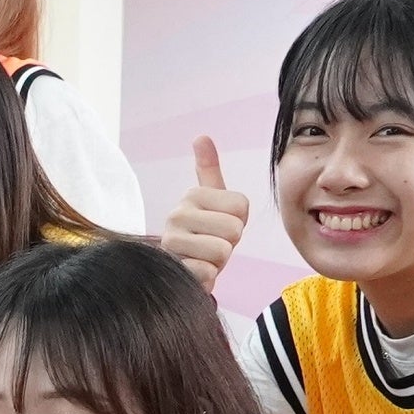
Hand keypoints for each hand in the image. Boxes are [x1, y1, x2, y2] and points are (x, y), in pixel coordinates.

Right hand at [158, 136, 249, 284]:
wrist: (181, 271)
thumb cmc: (203, 234)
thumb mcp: (212, 201)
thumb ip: (208, 169)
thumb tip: (201, 136)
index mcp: (192, 195)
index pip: (242, 207)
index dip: (239, 221)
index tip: (220, 226)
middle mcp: (176, 214)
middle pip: (234, 229)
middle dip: (230, 243)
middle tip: (213, 244)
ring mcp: (171, 242)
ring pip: (222, 251)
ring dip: (219, 262)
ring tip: (204, 258)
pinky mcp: (172, 269)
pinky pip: (208, 272)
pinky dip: (207, 277)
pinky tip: (195, 272)